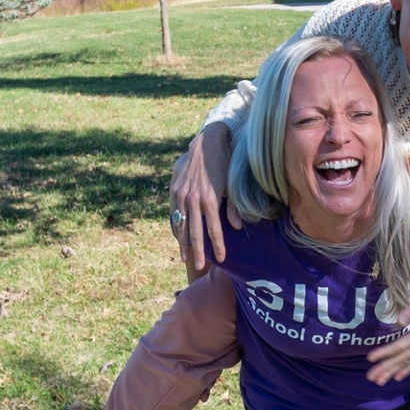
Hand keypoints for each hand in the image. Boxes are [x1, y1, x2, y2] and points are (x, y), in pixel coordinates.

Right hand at [169, 123, 237, 268]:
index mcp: (210, 199)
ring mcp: (182, 194)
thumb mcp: (231, 184)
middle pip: (195, 232)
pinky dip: (176, 227)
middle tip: (199, 266)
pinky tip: (178, 238)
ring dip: (184, 243)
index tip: (221, 258)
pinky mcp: (174, 190)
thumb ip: (233, 206)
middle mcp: (193, 199)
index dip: (218, 245)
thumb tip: (236, 227)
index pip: (214, 229)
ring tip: (186, 257)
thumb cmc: (224, 164)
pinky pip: (173, 214)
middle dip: (198, 251)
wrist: (205, 143)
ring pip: (182, 224)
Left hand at [365, 283, 409, 385]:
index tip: (371, 358)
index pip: (401, 345)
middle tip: (371, 377)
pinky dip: (407, 369)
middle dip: (386, 367)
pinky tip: (398, 376)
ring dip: (393, 371)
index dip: (385, 352)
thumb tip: (399, 321)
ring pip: (408, 361)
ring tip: (380, 381)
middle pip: (403, 357)